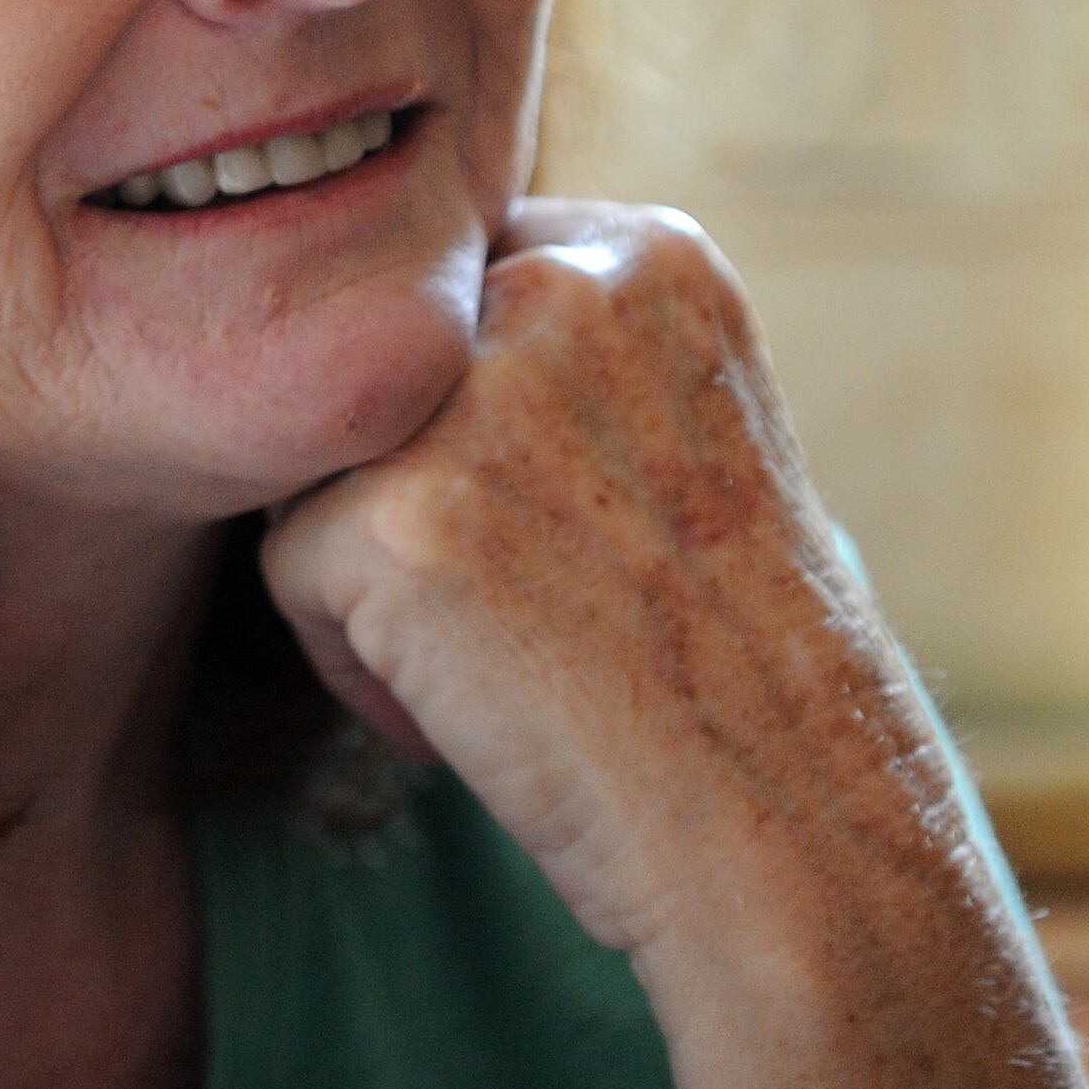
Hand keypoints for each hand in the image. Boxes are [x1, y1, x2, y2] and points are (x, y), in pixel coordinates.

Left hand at [262, 199, 1088, 1088]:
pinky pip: (289, 568)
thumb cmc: (737, 663)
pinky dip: (354, 664)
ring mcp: (473, 397)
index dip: (471, 422)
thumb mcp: (685, 435)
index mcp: (648, 254)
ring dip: (375, 571)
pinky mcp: (394, 515)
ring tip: (501, 661)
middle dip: (414, 486)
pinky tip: (471, 717)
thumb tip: (371, 336)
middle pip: (376, 365)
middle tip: (523, 604)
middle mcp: (560, 286)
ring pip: (318, 459)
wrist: (798, 834)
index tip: (556, 530)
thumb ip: (556, 357)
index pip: (456, 288)